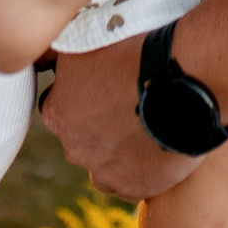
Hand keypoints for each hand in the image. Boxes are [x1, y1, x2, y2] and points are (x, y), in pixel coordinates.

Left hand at [40, 33, 203, 200]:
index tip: (105, 82)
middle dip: (99, 123)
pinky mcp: (135, 188)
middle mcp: (73, 147)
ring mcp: (105, 171)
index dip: (81, 92)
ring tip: (146, 125)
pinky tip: (157, 144)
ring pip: (105, 164)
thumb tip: (45, 57)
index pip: (59, 105)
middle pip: (82, 136)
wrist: (182, 82)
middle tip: (129, 100)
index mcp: (57, 113)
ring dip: (119, 149)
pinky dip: (142, 168)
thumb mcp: (82, 39)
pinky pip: (133, 182)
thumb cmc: (135, 52)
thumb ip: (58, 56)